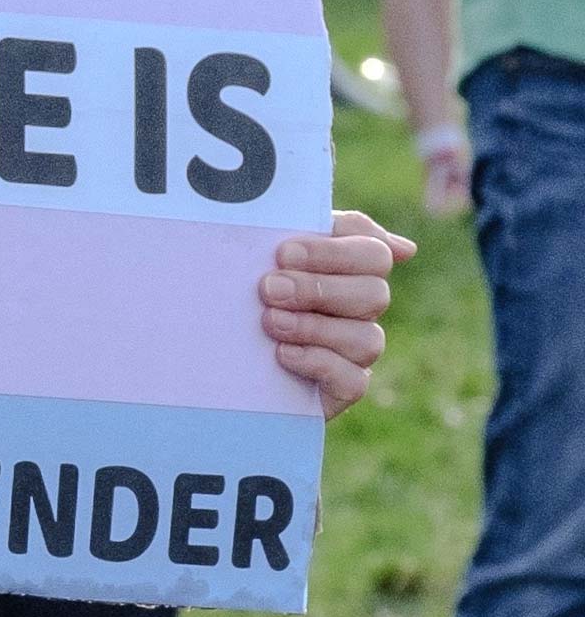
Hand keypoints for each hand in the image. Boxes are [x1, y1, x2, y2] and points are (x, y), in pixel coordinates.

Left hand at [260, 210, 414, 418]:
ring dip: (314, 326)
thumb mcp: (264, 252)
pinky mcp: (342, 388)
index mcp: (350, 267)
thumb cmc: (244, 290)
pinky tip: (282, 354)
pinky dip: (318, 363)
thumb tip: (404, 248)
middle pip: (374, 293)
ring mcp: (355, 350)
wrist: (212, 353)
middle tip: (268, 288)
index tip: (284, 252)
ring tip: (270, 321)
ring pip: (367, 338)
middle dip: (318, 289)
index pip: (373, 251)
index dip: (334, 251)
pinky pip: (354, 380)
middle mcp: (361, 308)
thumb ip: (307, 229)